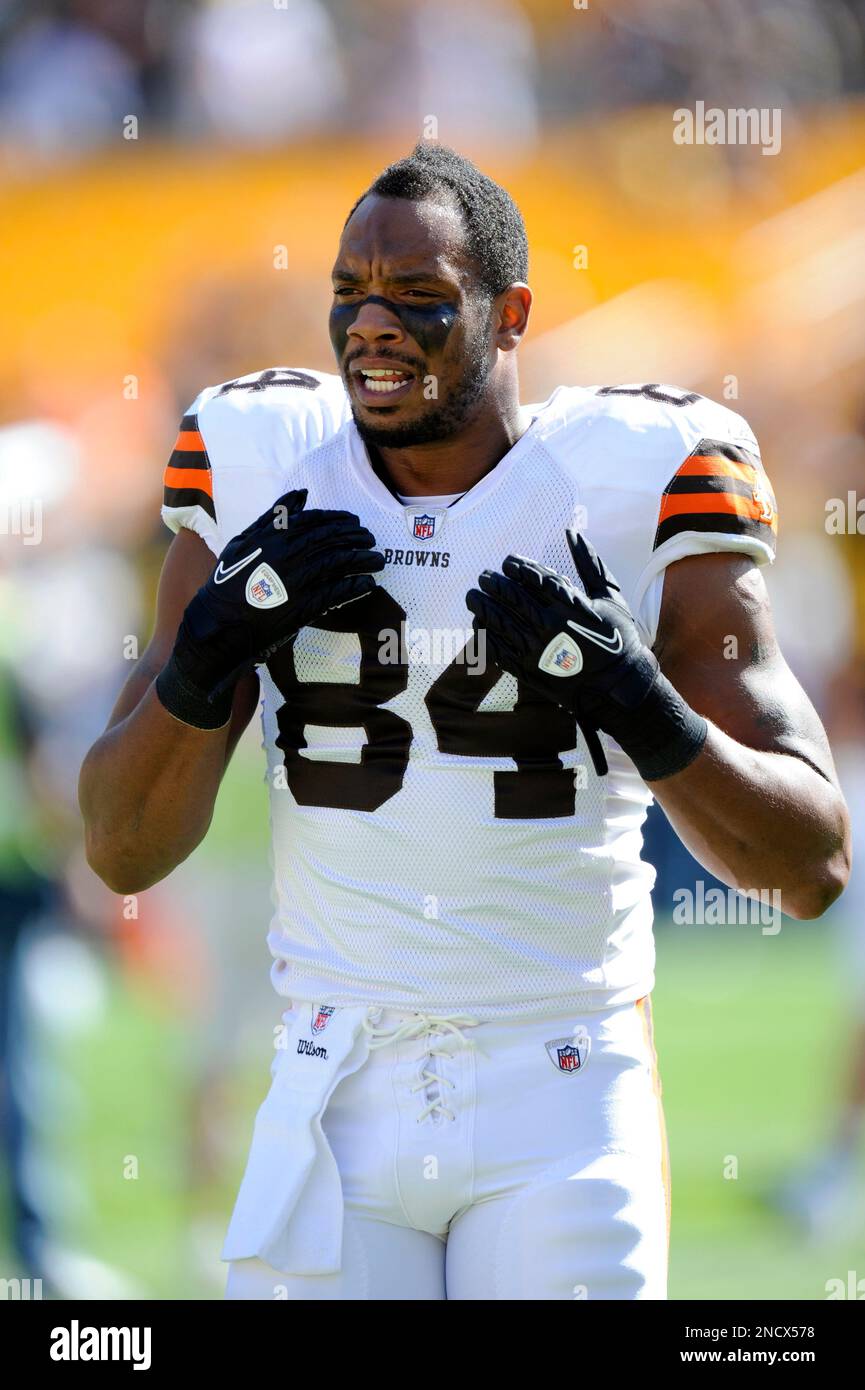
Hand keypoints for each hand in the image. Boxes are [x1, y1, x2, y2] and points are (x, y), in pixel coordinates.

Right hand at [158, 489, 383, 726]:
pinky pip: (336, 593)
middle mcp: (289, 556)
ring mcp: (297, 582)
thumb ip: (274, 517)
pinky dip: (355, 587)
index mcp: (275, 537)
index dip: (340, 520)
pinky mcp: (303, 607)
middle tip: (370, 539)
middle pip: (333, 540)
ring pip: (339, 564)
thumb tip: (301, 496)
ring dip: (363, 560)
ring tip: (378, 560)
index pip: (317, 521)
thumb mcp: (245, 541)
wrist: (219, 622)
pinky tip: (367, 584)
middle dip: (357, 537)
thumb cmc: (230, 580)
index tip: (354, 521)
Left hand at [466, 531, 706, 780]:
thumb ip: (589, 563)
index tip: (506, 563)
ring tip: (474, 597)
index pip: (532, 577)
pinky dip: (484, 634)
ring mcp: (534, 648)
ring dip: (482, 606)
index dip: (515, 567)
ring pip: (498, 621)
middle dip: (492, 584)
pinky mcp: (526, 670)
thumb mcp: (610, 596)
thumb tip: (573, 533)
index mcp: (567, 604)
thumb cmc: (618, 639)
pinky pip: (497, 648)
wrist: (618, 685)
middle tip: (483, 578)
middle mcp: (548, 623)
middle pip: (510, 597)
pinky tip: (479, 624)